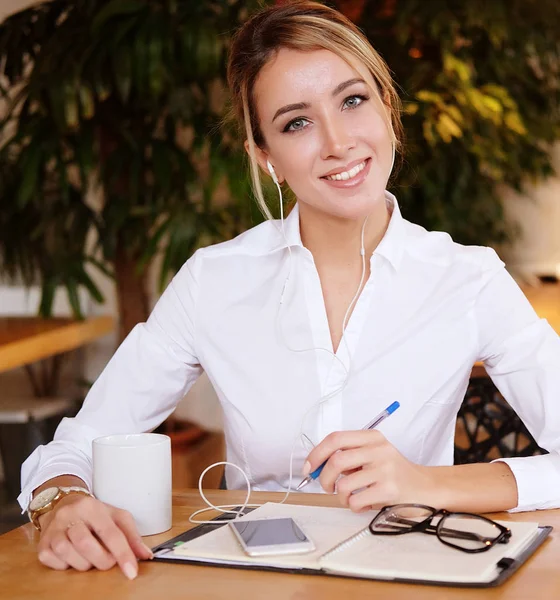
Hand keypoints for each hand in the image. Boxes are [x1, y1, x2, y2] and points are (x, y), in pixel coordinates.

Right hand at [36, 493, 152, 578]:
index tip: (132, 572)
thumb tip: (146, 555)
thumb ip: (132, 536)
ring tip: (91, 557)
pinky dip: (67, 566)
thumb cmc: (94, 514)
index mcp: (92, 507)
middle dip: (102, 560)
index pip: (110, 532)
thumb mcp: (116, 517)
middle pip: (87, 545)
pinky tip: (74, 557)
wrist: (63, 504)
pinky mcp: (42, 544)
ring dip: (85, 564)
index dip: (123, 554)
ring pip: (69, 555)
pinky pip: (55, 563)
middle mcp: (70, 515)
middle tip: (108, 561)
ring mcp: (54, 529)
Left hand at [303, 430, 438, 511]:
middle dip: (324, 478)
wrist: (426, 488)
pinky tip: (362, 504)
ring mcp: (385, 469)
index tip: (309, 467)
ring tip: (350, 497)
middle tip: (327, 487)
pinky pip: (356, 500)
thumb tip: (316, 467)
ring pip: (344, 483)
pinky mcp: (389, 489)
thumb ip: (349, 456)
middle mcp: (378, 449)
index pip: (335, 439)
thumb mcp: (373, 455)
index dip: (317, 453)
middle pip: (336, 460)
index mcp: (372, 437)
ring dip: (340, 496)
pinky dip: (353, 506)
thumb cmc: (394, 473)